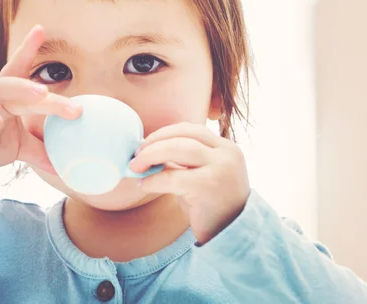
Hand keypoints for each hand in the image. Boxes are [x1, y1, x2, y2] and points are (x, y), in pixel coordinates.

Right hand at [0, 25, 80, 186]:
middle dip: (39, 87)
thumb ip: (41, 147)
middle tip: (67, 98)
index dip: (27, 49)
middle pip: (15, 84)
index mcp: (5, 97)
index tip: (40, 30)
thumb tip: (65, 162)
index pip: (17, 69)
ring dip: (16, 90)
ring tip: (39, 94)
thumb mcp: (19, 146)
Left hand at [129, 122, 249, 244]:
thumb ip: (182, 161)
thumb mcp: (200, 176)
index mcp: (226, 148)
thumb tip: (147, 150)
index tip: (146, 143)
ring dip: (151, 155)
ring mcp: (221, 168)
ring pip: (178, 149)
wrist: (231, 236)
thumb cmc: (211, 206)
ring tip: (136, 167)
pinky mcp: (209, 187)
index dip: (165, 133)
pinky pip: (173, 177)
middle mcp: (227, 154)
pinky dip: (154, 179)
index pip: (191, 129)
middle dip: (154, 142)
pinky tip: (144, 185)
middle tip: (136, 154)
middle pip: (183, 135)